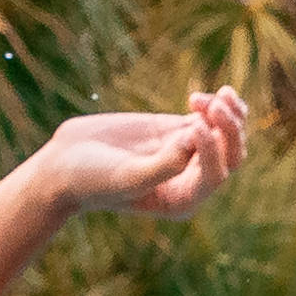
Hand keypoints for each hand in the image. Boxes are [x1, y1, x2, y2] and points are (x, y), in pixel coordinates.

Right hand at [32, 89, 249, 219]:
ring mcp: (185, 154)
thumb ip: (163, 165)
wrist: (65, 164)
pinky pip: (209, 120)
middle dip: (230, 129)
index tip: (194, 126)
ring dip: (229, 114)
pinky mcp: (176, 131)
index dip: (213, 149)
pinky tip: (203, 95)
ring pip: (225, 135)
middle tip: (216, 105)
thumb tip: (195, 141)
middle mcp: (190, 180)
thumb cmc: (92, 179)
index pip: (215, 175)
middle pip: (230, 156)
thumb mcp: (127, 177)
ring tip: (220, 94)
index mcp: (182, 201)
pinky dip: (214, 105)